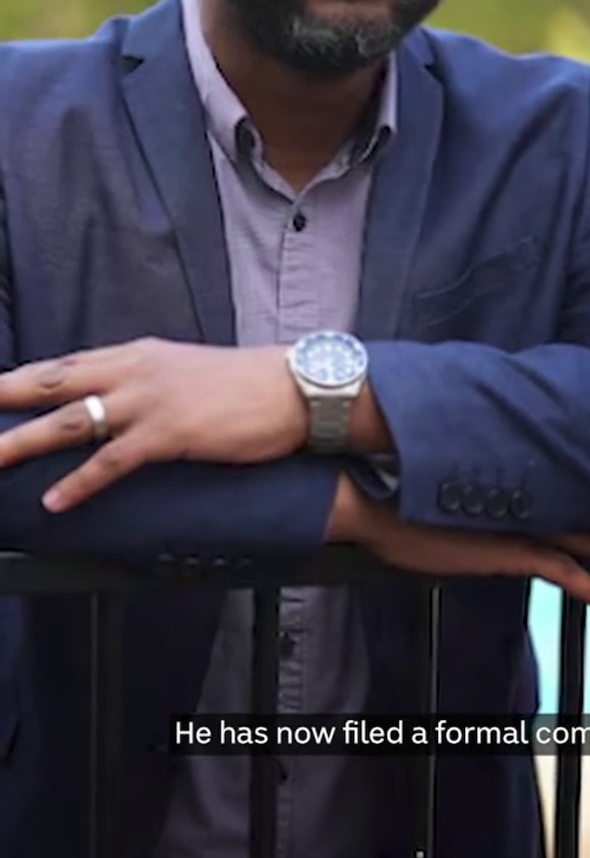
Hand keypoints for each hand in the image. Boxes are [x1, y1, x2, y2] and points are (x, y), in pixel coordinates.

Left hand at [0, 338, 309, 511]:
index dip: (21, 379)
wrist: (293, 387)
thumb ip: (143, 381)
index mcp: (134, 354)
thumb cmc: (244, 385)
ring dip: (23, 443)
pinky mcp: (169, 432)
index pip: (63, 365)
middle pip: (51, 383)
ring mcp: (149, 400)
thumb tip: (114, 401)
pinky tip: (55, 502)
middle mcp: (133, 370)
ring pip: (70, 422)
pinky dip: (80, 483)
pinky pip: (112, 461)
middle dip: (4, 396)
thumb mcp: (182, 371)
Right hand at [329, 478, 589, 610]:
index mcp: (514, 485)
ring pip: (589, 536)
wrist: (371, 497)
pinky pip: (558, 569)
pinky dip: (586, 584)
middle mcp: (523, 502)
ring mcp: (516, 525)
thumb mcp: (443, 483)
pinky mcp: (504, 550)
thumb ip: (471, 484)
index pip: (570, 489)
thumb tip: (475, 481)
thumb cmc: (397, 491)